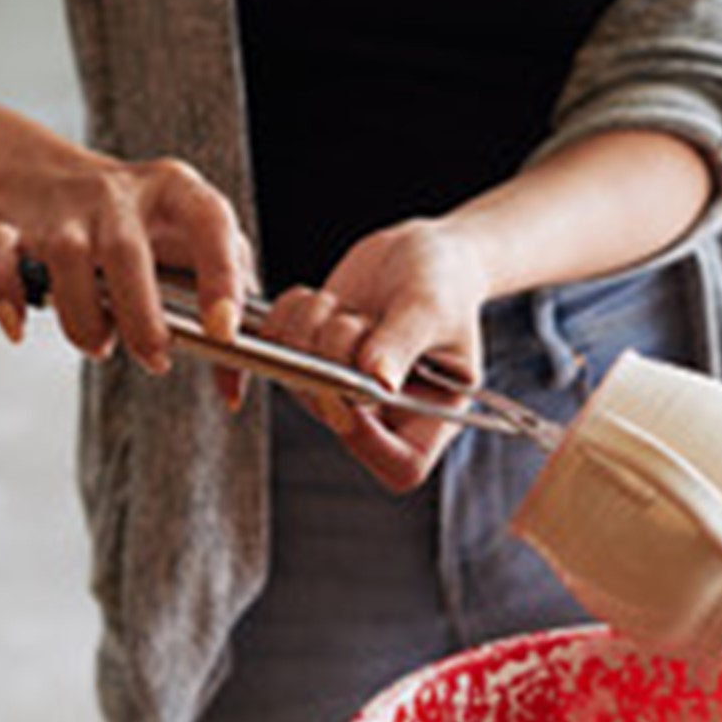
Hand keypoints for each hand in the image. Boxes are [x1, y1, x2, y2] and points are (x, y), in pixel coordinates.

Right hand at [0, 153, 255, 401]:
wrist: (58, 182)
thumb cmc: (147, 227)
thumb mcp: (201, 251)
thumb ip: (229, 316)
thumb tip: (232, 391)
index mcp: (179, 191)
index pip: (209, 220)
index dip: (220, 276)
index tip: (223, 330)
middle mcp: (120, 195)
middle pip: (125, 252)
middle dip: (141, 318)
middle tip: (155, 358)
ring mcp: (64, 211)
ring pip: (64, 260)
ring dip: (82, 318)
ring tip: (101, 342)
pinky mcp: (14, 227)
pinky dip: (2, 295)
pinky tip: (20, 327)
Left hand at [259, 219, 491, 491]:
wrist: (421, 254)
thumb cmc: (446, 283)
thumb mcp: (432, 309)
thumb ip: (402, 343)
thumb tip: (377, 379)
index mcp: (430, 415)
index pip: (401, 466)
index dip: (371, 443)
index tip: (357, 392)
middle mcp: (383, 412)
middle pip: (337, 416)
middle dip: (336, 358)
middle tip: (358, 319)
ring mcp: (341, 388)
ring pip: (299, 378)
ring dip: (313, 330)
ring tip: (347, 306)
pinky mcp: (310, 359)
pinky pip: (275, 348)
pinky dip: (290, 315)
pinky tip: (322, 299)